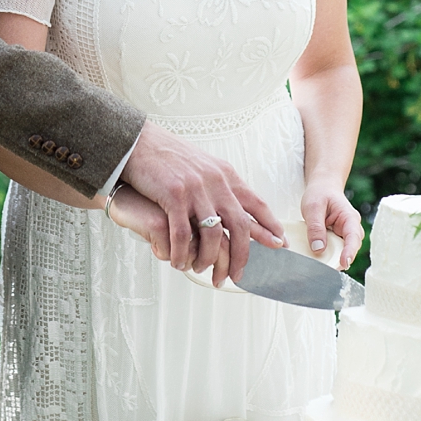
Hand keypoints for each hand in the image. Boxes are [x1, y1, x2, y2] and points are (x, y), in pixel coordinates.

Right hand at [116, 123, 286, 282]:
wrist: (141, 143)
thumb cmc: (171, 159)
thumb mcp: (205, 168)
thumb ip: (221, 187)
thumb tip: (237, 208)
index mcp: (226, 175)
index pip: (256, 203)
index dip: (270, 225)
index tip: (280, 243)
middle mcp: (216, 182)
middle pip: (239, 225)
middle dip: (242, 255)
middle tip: (238, 276)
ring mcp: (196, 189)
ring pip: (212, 234)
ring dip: (208, 258)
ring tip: (202, 271)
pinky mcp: (173, 195)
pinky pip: (182, 234)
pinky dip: (181, 253)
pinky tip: (178, 263)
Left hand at [302, 184, 363, 269]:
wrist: (323, 187)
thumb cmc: (320, 193)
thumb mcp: (313, 207)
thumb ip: (315, 227)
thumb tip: (318, 249)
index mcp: (349, 218)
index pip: (353, 237)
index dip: (349, 251)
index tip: (343, 263)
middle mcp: (350, 228)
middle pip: (351, 248)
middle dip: (342, 260)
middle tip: (328, 270)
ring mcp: (344, 234)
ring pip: (343, 251)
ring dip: (334, 259)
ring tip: (322, 268)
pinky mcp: (337, 238)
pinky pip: (335, 250)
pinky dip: (328, 256)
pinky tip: (318, 261)